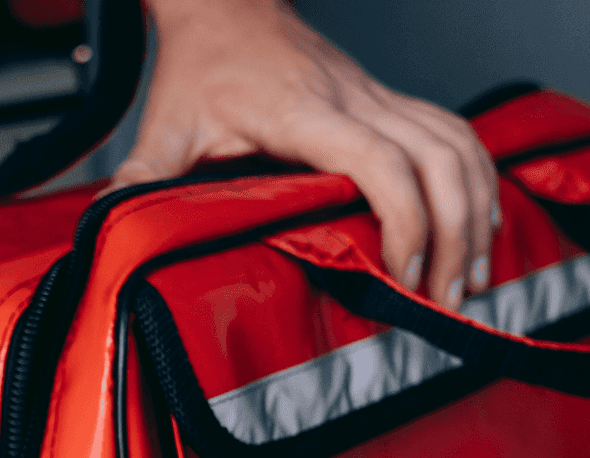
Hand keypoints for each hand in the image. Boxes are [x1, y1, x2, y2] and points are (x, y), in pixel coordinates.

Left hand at [116, 0, 498, 309]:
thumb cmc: (198, 69)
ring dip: (477, 210)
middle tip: (451, 297)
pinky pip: (454, 133)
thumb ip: (139, 183)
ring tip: (475, 274)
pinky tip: (480, 221)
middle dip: (456, 232)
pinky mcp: (388, 99)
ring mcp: (378, 96)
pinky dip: (477, 179)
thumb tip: (110, 234)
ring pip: (458, 144)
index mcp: (301, 111)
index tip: (404, 275)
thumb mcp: (161, 130)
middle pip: (438, 160)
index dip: (404, 219)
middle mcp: (354, 100)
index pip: (378, 161)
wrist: (224, 6)